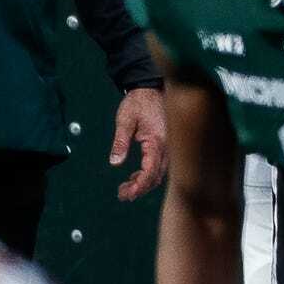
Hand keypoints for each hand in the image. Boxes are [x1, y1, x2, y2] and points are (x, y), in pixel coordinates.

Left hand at [111, 86, 168, 201]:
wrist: (150, 88)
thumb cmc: (138, 102)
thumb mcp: (124, 120)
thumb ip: (120, 142)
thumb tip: (115, 163)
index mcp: (157, 141)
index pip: (150, 171)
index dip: (139, 186)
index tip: (125, 194)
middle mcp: (167, 147)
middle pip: (156, 177)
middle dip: (140, 189)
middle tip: (122, 195)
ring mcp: (169, 147)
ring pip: (159, 173)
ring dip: (143, 183)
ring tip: (125, 189)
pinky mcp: (166, 146)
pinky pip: (160, 166)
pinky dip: (148, 174)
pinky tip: (134, 177)